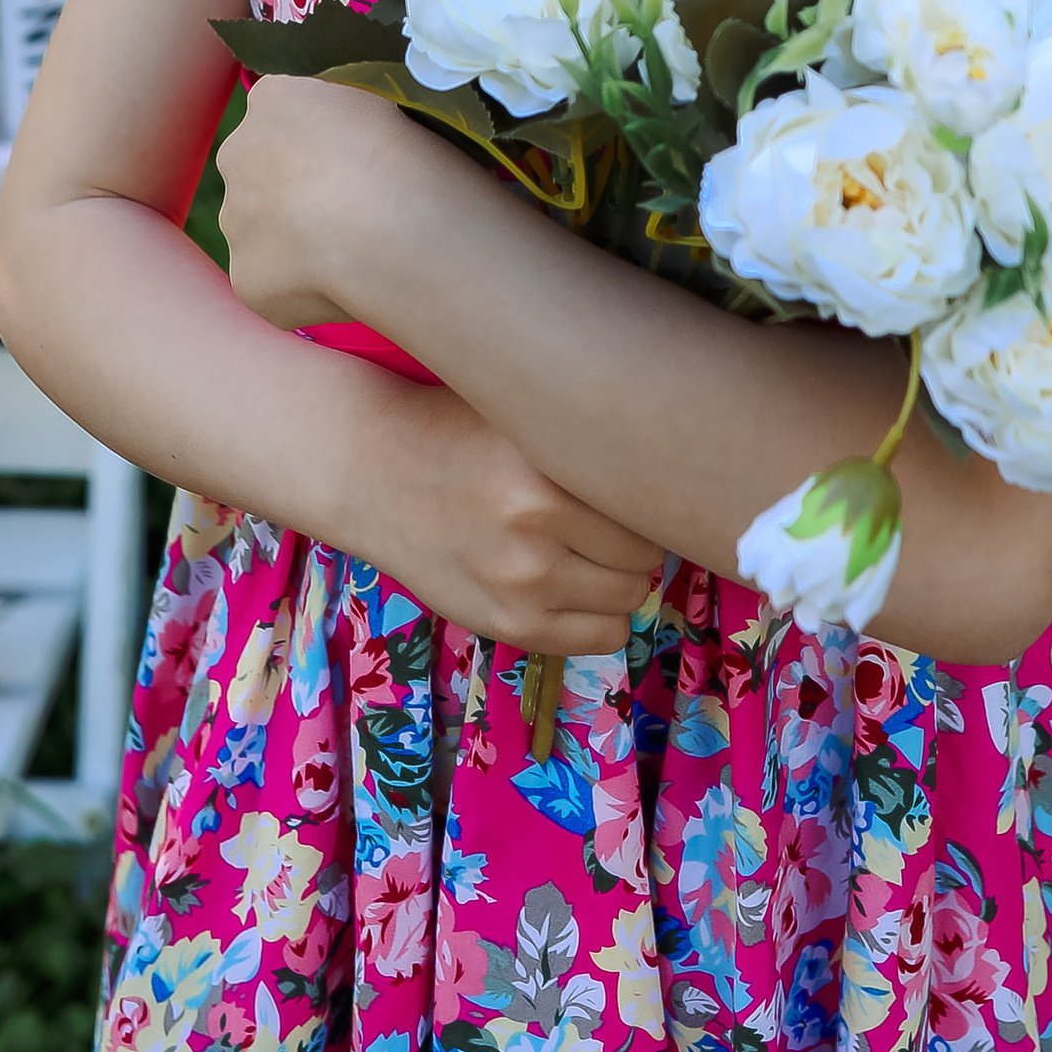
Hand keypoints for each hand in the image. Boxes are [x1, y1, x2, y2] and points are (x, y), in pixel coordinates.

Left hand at [214, 68, 408, 333]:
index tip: (349, 161)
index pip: (280, 113)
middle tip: (349, 211)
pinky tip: (348, 286)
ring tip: (356, 254)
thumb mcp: (377, 103)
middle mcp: (239, 155)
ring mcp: (236, 221)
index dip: (315, 141)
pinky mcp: (246, 279)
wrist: (391, 227)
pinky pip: (274, 284)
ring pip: (260, 232)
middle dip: (291, 191)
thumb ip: (343, 118)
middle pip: (258, 173)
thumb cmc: (402, 153)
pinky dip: (304, 290)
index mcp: (274, 100)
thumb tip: (347, 143)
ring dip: (294, 242)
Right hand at [346, 382, 665, 654]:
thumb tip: (681, 465)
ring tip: (588, 549)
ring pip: (629, 597)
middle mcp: (535, 525)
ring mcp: (519, 583)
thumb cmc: (458, 429)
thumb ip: (589, 441)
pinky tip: (575, 585)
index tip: (638, 485)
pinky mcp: (505, 624)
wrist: (370, 470)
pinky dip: (600, 615)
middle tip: (608, 517)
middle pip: (646, 552)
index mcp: (546, 464)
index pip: (649, 501)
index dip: (648, 495)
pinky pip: (599, 637)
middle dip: (636, 537)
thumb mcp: (524, 414)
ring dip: (620, 576)